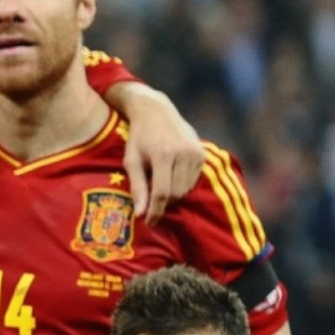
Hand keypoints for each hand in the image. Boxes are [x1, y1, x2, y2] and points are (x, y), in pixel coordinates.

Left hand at [117, 88, 203, 223]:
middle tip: (149, 201)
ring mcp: (196, 153)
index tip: (149, 222)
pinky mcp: (202, 154)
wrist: (157, 112)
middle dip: (162, 203)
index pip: (162, 193)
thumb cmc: (139, 138)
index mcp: (163, 154)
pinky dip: (181, 185)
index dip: (155, 211)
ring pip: (185, 190)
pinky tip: (170, 174)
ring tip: (158, 183)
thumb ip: (137, 188)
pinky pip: (192, 181)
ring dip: (172, 194)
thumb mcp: (131, 161)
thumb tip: (140, 214)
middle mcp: (183, 153)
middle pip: (176, 194)